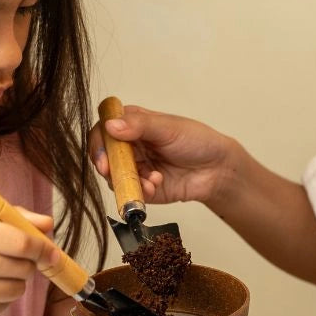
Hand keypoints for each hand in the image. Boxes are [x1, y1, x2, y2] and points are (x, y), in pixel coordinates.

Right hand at [0, 209, 55, 315]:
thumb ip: (13, 218)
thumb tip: (49, 224)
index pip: (23, 243)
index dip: (43, 247)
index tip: (51, 251)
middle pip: (25, 267)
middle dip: (27, 263)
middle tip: (9, 259)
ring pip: (19, 288)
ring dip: (15, 281)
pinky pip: (7, 304)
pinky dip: (1, 297)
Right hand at [89, 104, 235, 207]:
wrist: (217, 169)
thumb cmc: (196, 141)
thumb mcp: (168, 128)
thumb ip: (140, 126)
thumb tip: (111, 126)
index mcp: (132, 124)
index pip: (104, 130)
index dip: (99, 142)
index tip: (103, 154)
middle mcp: (130, 145)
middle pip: (104, 156)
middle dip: (107, 165)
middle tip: (110, 171)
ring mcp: (135, 167)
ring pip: (115, 176)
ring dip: (128, 179)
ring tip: (151, 179)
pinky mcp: (142, 188)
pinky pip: (130, 192)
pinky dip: (140, 191)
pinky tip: (156, 184)